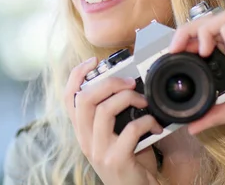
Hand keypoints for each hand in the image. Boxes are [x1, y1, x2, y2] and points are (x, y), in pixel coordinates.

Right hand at [64, 58, 163, 184]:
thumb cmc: (131, 162)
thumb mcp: (116, 135)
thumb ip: (114, 114)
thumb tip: (128, 83)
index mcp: (83, 131)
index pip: (69, 98)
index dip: (76, 76)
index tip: (92, 61)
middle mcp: (85, 140)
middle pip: (84, 99)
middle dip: (108, 82)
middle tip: (128, 82)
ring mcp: (98, 151)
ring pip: (104, 110)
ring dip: (128, 98)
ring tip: (144, 101)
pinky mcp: (115, 160)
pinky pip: (129, 130)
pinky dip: (146, 121)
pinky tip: (155, 125)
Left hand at [168, 9, 224, 133]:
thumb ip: (218, 115)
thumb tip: (193, 127)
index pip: (201, 39)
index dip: (183, 42)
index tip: (170, 58)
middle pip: (206, 22)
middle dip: (186, 31)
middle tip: (176, 50)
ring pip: (222, 16)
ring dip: (206, 28)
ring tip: (202, 50)